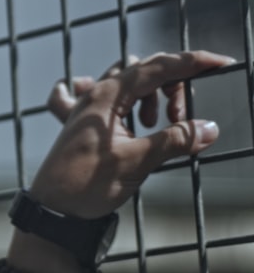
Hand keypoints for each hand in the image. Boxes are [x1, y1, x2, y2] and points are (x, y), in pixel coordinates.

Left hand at [29, 50, 234, 218]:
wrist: (51, 209)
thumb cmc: (86, 184)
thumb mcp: (137, 161)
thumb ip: (174, 140)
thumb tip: (209, 128)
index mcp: (107, 95)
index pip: (158, 67)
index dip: (193, 63)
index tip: (221, 63)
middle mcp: (95, 95)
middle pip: (146, 70)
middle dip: (174, 86)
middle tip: (182, 120)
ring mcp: (88, 108)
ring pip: (130, 83)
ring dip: (153, 97)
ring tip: (157, 126)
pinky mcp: (86, 125)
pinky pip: (109, 100)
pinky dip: (127, 103)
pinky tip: (135, 118)